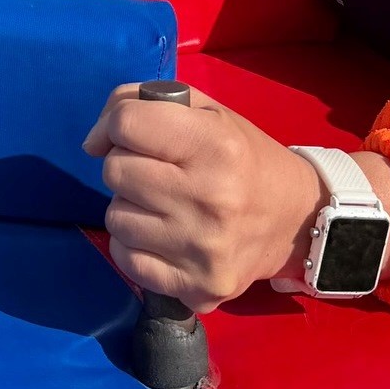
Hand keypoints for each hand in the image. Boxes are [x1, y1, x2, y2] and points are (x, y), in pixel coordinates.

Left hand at [83, 84, 323, 312]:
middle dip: (127, 164)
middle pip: (115, 172)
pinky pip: (125, 259)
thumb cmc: (242, 156)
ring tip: (165, 203)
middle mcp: (210, 198)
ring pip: (115, 217)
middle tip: (157, 170)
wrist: (296, 220)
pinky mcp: (197, 288)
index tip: (129, 133)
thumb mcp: (204, 109)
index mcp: (215, 145)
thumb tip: (93, 141)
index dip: (117, 124)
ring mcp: (203, 250)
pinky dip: (135, 245)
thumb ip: (142, 100)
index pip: (127, 124)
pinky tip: (164, 235)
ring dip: (131, 206)